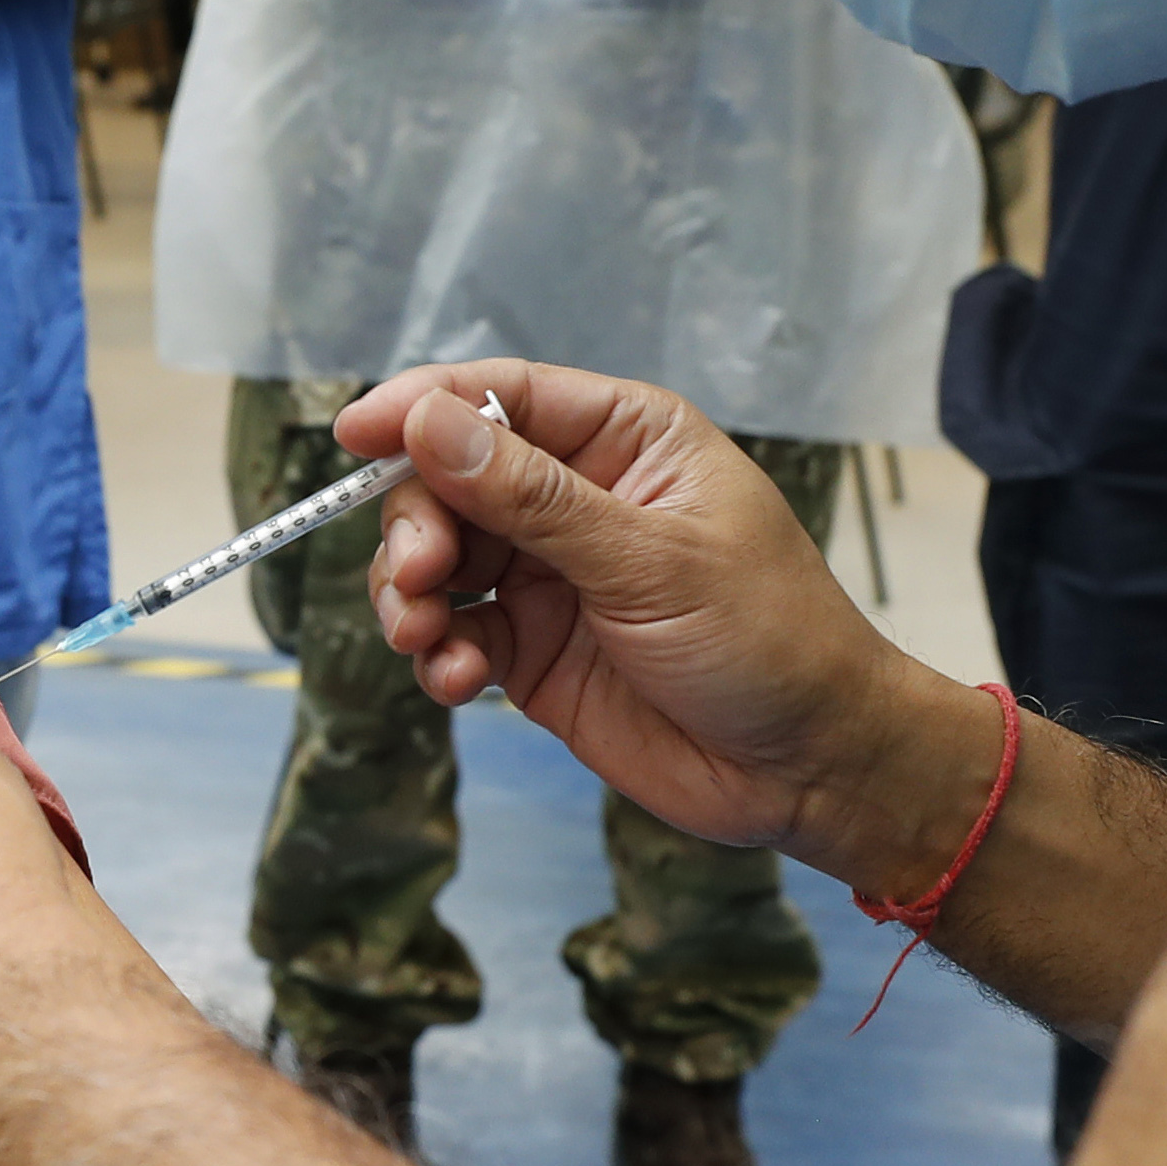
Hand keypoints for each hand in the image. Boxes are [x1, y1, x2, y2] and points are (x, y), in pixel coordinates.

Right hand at [348, 362, 985, 873]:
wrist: (811, 768)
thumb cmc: (769, 640)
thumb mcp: (649, 560)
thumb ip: (532, 496)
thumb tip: (431, 421)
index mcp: (626, 441)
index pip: (501, 397)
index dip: (422, 408)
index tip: (355, 433)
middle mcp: (579, 497)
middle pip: (449, 480)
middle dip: (417, 525)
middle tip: (423, 577)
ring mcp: (551, 576)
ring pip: (438, 559)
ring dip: (414, 596)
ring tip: (427, 640)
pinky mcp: (532, 651)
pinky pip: (454, 635)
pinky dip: (439, 656)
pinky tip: (458, 681)